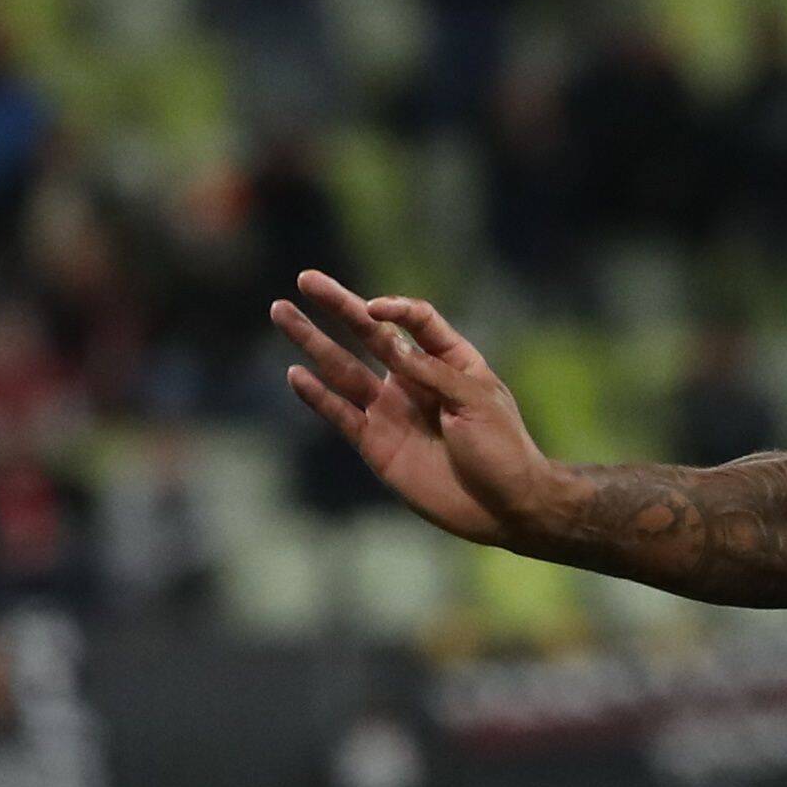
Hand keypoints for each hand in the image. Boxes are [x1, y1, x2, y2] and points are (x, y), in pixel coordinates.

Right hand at [271, 271, 562, 549]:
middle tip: (306, 278)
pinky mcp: (376, 443)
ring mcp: (392, 411)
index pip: (416, 321)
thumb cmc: (504, 449)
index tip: (374, 308)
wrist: (506, 508)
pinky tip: (295, 374)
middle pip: (369, 334)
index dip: (395, 309)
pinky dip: (318, 395)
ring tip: (280, 310)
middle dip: (338, 306)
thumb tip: (390, 343)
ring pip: (343, 369)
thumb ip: (432, 373)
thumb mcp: (477, 401)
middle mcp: (414, 380)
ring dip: (312, 342)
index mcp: (449, 362)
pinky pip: (340, 413)